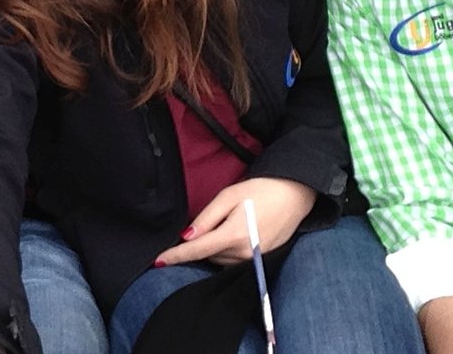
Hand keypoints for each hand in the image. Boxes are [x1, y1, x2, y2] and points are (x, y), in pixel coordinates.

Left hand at [154, 177, 316, 266]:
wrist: (294, 195)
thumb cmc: (259, 191)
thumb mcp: (227, 197)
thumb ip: (205, 218)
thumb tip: (186, 237)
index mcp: (233, 235)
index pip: (197, 250)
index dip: (176, 256)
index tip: (157, 261)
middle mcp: (244, 252)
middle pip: (208, 255)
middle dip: (199, 243)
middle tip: (209, 219)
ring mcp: (254, 258)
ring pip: (220, 259)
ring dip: (214, 247)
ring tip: (226, 223)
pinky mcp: (261, 259)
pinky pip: (234, 260)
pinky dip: (227, 251)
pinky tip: (234, 233)